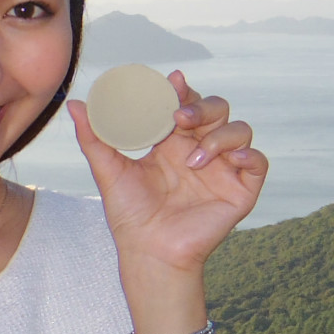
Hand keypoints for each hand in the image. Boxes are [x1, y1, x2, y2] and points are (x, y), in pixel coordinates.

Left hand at [67, 72, 267, 283]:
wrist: (148, 252)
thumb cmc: (130, 215)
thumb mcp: (108, 171)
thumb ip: (93, 138)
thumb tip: (75, 104)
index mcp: (173, 142)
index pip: (186, 103)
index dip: (183, 90)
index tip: (172, 81)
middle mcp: (200, 150)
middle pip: (216, 109)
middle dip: (202, 107)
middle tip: (179, 118)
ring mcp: (223, 169)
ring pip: (239, 130)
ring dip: (219, 136)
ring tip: (194, 158)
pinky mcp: (240, 191)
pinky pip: (258, 163)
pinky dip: (250, 155)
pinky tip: (231, 160)